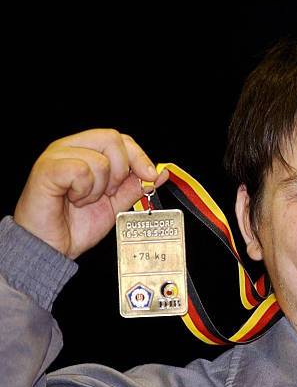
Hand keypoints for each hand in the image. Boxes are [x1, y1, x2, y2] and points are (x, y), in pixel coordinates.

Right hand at [14, 129, 169, 258]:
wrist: (52, 247)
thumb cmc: (74, 225)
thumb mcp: (115, 204)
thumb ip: (135, 186)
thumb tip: (160, 174)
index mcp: (85, 151)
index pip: (120, 139)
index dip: (139, 157)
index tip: (149, 176)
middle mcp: (70, 148)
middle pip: (112, 139)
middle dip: (121, 171)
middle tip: (109, 193)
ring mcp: (56, 156)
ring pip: (100, 160)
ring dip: (99, 188)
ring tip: (83, 200)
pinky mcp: (47, 169)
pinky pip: (81, 170)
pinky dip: (84, 191)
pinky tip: (74, 199)